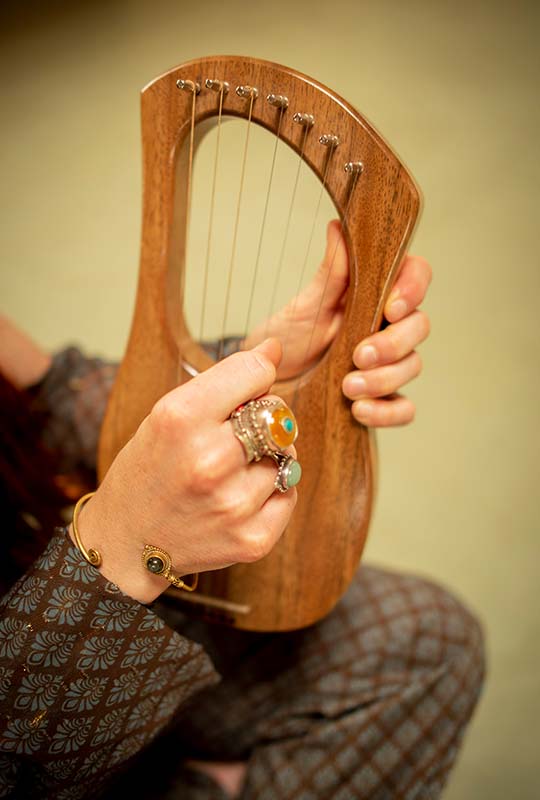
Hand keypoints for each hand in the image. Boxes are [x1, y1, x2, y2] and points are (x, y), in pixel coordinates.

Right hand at [71, 339, 296, 603]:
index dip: (253, 378)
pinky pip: (290, 493)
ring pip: (288, 455)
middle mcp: (209, 461)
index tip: (243, 391)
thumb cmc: (150, 469)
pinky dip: (274, 491)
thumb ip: (224, 380)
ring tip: (232, 471)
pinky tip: (241, 495)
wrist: (128, 541)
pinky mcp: (252, 540)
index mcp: (181, 419)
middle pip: (278, 413)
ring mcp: (233, 505)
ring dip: (269, 457)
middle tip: (235, 435)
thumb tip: (275, 348)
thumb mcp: (168, 414)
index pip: (255, 372)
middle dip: (264, 418)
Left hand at [244, 221, 431, 426]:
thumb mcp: (303, 307)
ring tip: (347, 387)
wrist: (263, 382)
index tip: (390, 307)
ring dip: (384, 379)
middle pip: (419, 327)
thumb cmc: (287, 338)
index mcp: (374, 294)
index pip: (415, 276)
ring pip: (412, 366)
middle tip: (359, 356)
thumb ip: (330, 275)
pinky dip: (387, 412)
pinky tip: (360, 411)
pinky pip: (403, 408)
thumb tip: (339, 229)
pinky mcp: (381, 398)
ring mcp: (387, 364)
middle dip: (393, 344)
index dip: (413, 289)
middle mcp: (386, 327)